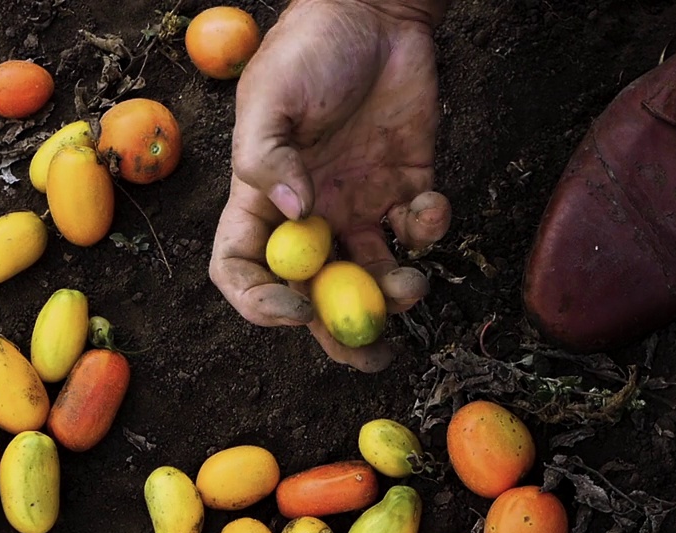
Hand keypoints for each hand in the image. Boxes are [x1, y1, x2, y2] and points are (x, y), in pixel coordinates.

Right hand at [210, 0, 451, 372]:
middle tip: (371, 355)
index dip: (261, 302)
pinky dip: (430, 232)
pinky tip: (431, 207)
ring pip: (375, 276)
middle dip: (342, 334)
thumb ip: (269, 159)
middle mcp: (311, 214)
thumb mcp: (271, 97)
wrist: (377, 12)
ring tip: (411, 284)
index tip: (296, 308)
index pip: (243, 268)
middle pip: (317, 293)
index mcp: (263, 199)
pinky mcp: (408, 188)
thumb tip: (295, 217)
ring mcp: (361, 204)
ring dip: (395, 295)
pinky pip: (418, 231)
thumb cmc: (310, 49)